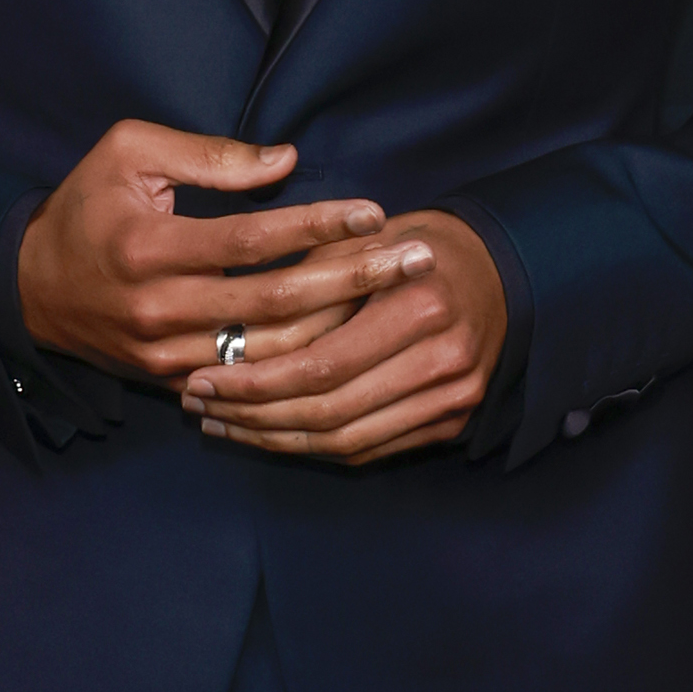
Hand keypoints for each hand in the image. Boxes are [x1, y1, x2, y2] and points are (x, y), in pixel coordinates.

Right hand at [13, 122, 431, 383]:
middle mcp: (159, 309)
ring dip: (340, 325)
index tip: (373, 211)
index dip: (316, 225)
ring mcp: (167, 356)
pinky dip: (301, 361)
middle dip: (354, 279)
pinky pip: (251, 380)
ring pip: (272, 352)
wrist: (29, 290)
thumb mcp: (129, 152)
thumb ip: (208, 155)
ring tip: (397, 298)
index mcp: (148, 248)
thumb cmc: (85, 207)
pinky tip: (351, 339)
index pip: (250, 239)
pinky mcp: (172, 382)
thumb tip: (287, 161)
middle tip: (415, 260)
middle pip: (276, 302)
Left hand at [181, 210, 506, 467]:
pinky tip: (269, 435)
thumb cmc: (408, 247)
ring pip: (346, 441)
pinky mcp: (453, 422)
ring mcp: (455, 398)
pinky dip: (314, 448)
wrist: (494, 270)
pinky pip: (370, 450)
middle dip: (253, 415)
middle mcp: (445, 359)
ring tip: (220, 423)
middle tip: (198, 405)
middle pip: (330, 412)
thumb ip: (306, 283)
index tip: (200, 378)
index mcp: (419, 307)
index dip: (254, 382)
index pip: (321, 365)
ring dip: (274, 439)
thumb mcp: (358, 241)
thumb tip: (232, 329)